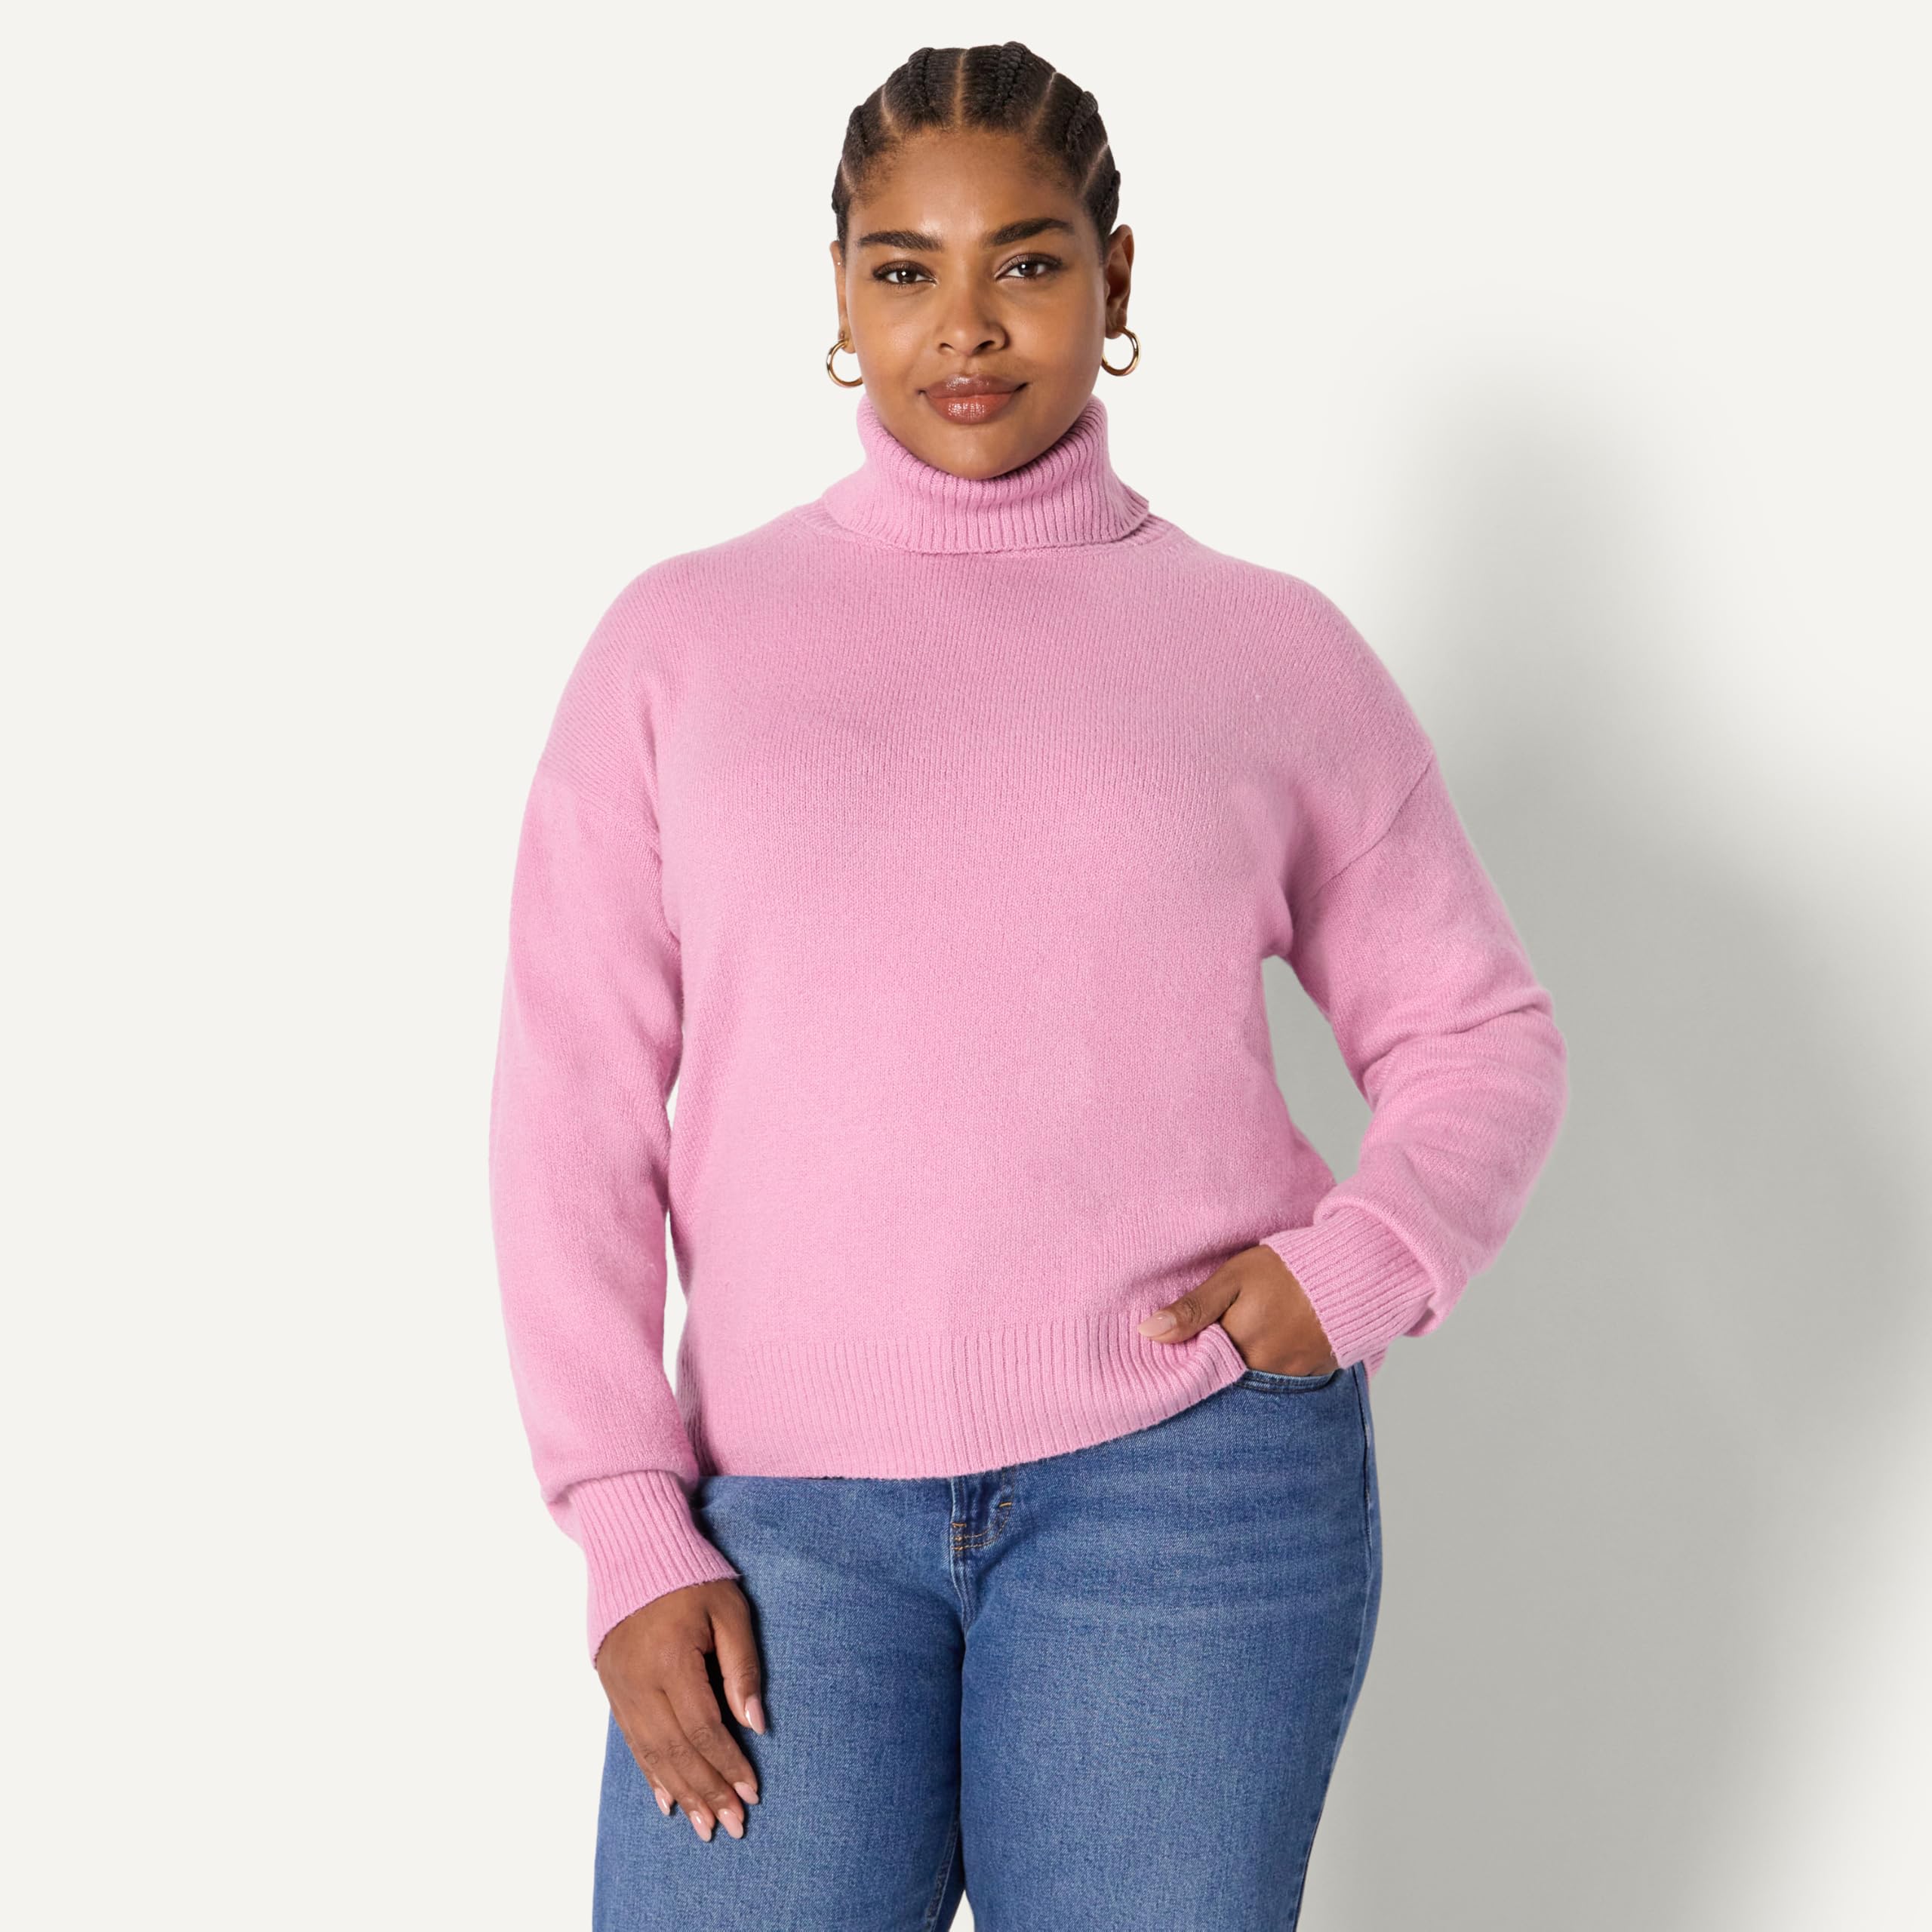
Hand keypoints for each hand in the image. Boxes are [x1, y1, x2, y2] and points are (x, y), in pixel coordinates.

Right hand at [595, 1579, 765, 1840]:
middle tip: (732, 1825)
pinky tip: (667, 1799)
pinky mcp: (611, 1688)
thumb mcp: (729, 1610)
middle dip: (707, 1792)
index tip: (752, 1792)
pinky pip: (632, 1741)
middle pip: (676, 1751)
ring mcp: (620, 1687)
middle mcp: (640, 1681)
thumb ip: (743, 1667)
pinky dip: (651, 1773)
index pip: (704, 1728)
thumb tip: (756, 1724)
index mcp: (672, 1659)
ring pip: (651, 1753)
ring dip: (680, 1793)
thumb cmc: (691, 1575)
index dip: (729, 1764)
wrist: (633, 1548)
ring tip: (703, 1826)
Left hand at [1138, 1244, 1339, 1376]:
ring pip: (1252, 1381)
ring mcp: (1291, 1376)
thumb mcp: (1233, 1279)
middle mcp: (1263, 1372)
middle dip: (1213, 1365)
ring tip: (1244, 1338)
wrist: (1352, 1271)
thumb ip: (1192, 1309)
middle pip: (1225, 1379)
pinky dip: (1271, 1366)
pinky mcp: (1314, 1374)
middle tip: (1214, 1338)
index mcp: (1237, 1348)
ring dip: (1242, 1366)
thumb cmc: (1287, 1269)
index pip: (1197, 1369)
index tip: (1176, 1347)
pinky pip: (1282, 1379)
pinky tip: (1271, 1343)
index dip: (1185, 1358)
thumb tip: (1147, 1333)